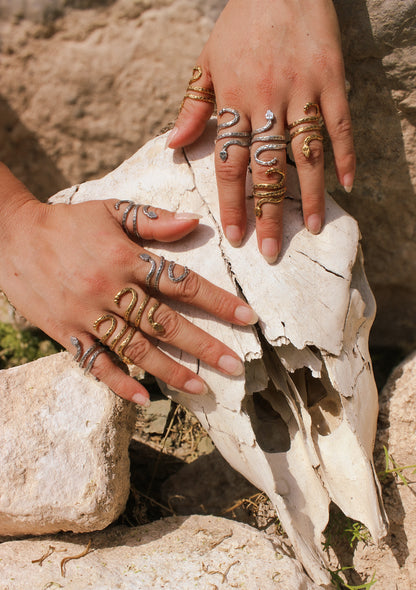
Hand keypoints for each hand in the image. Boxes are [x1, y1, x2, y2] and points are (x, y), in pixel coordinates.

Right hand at [0, 166, 256, 405]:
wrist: (9, 236)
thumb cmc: (67, 222)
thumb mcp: (110, 210)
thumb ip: (153, 220)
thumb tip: (195, 222)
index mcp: (126, 258)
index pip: (181, 282)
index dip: (217, 300)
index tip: (247, 318)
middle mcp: (110, 289)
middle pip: (164, 322)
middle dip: (203, 345)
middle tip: (235, 366)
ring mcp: (87, 314)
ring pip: (135, 347)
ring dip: (170, 370)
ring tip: (202, 388)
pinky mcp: (67, 333)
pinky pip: (94, 362)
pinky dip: (117, 382)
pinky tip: (143, 399)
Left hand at [168, 0, 354, 262]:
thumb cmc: (239, 24)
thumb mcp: (207, 61)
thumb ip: (193, 107)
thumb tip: (174, 147)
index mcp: (235, 100)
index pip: (231, 163)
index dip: (233, 203)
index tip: (236, 236)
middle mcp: (269, 101)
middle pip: (269, 168)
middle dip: (269, 213)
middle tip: (271, 251)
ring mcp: (304, 91)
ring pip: (308, 154)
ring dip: (311, 195)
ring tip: (314, 229)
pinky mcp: (332, 80)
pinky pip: (340, 124)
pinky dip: (345, 155)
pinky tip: (347, 185)